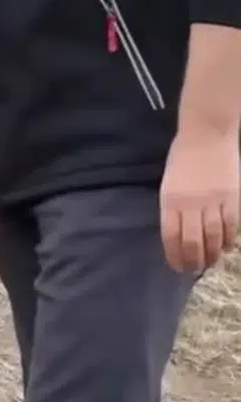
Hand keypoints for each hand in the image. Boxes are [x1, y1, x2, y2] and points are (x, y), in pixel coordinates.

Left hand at [161, 129, 239, 271]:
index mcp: (170, 200)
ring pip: (213, 238)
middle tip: (194, 269)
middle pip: (192, 242)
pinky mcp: (232, 198)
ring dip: (211, 255)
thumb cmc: (183, 156)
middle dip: (193, 261)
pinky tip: (224, 246)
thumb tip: (178, 233)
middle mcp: (191, 204)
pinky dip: (227, 240)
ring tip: (209, 262)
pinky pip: (231, 227)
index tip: (177, 266)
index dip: (175, 256)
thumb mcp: (169, 183)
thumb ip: (173, 207)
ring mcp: (213, 202)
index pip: (171, 237)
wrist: (207, 132)